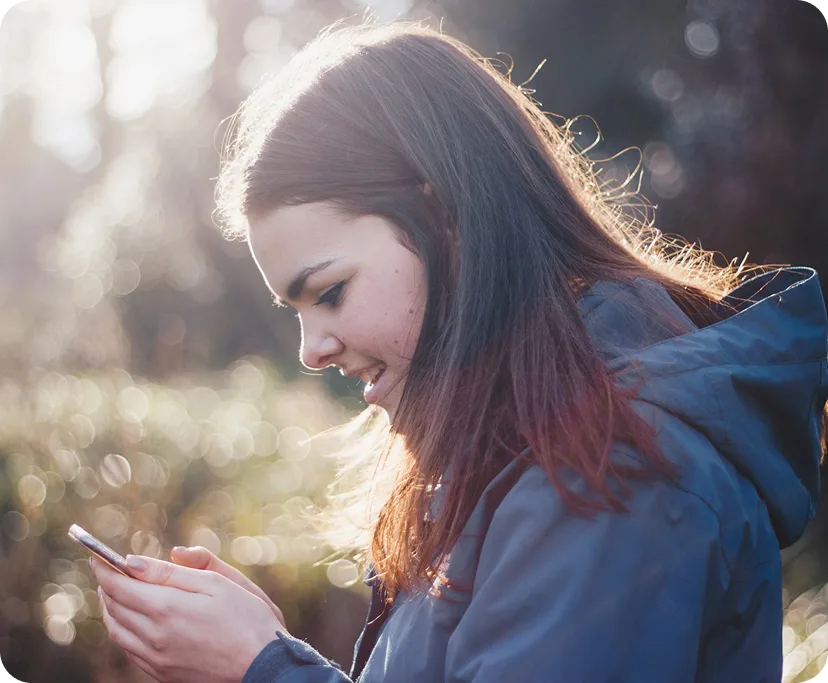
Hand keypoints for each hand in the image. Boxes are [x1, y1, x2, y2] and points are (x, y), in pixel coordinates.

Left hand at [90, 554, 287, 682]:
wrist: (264, 666)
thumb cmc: (248, 618)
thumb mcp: (217, 583)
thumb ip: (175, 571)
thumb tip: (134, 561)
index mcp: (167, 608)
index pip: (119, 585)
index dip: (104, 568)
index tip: (96, 554)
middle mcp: (154, 636)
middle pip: (113, 607)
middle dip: (107, 585)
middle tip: (106, 569)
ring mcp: (156, 659)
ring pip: (117, 631)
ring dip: (110, 608)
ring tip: (115, 592)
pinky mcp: (162, 674)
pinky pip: (129, 649)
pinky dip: (122, 630)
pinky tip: (132, 620)